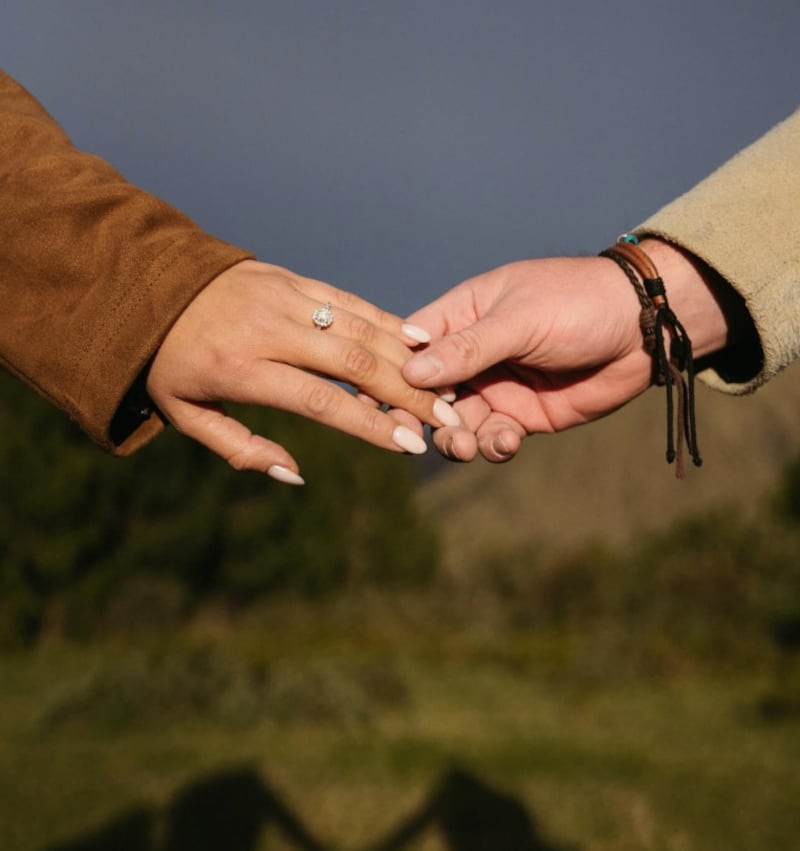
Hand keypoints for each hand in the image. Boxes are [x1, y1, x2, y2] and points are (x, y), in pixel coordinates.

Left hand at [147, 260, 460, 481]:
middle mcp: (269, 329)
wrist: (149, 283)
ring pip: (360, 328)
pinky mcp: (294, 279)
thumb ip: (240, 448)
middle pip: (352, 362)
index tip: (409, 446)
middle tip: (447, 420)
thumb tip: (296, 473)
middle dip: (406, 394)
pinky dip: (387, 323)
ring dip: (407, 362)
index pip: (319, 400)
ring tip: (445, 389)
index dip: (368, 425)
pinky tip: (418, 344)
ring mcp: (285, 298)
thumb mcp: (185, 414)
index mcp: (240, 369)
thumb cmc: (168, 361)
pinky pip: (350, 302)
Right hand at [402, 241, 738, 462]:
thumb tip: (412, 373)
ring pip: (456, 422)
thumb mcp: (521, 319)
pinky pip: (493, 437)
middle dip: (425, 416)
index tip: (379, 401)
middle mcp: (471, 354)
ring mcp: (495, 386)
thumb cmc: (579, 302)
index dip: (393, 374)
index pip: (412, 347)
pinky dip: (493, 445)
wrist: (643, 327)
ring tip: (467, 446)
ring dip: (456, 438)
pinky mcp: (521, 415)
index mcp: (461, 316)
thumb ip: (469, 348)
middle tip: (426, 434)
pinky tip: (506, 442)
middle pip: (427, 393)